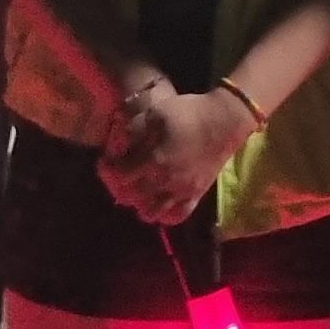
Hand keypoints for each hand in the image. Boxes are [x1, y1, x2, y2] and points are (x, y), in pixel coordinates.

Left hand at [98, 81, 250, 225]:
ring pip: (152, 213)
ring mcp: (182, 191)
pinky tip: (160, 204)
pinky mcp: (197, 194)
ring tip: (139, 192)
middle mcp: (165, 181)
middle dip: (121, 188)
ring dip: (140, 205)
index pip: (121, 176)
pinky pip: (178, 216)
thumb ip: (134, 130)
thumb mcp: (156, 113)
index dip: (108, 170)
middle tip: (121, 177)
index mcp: (153, 161)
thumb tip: (119, 143)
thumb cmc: (189, 113)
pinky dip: (165, 215)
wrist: (224, 120)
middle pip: (133, 198)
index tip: (105, 162)